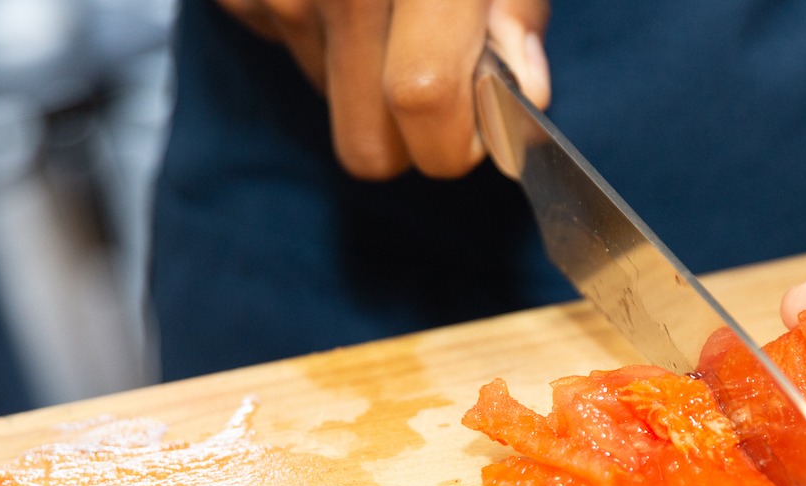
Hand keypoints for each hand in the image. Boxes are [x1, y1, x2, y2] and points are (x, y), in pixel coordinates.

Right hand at [216, 0, 550, 179]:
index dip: (460, 136)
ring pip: (328, 106)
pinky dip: (315, 32)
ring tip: (382, 0)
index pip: (427, 106)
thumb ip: (515, 12)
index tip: (484, 120)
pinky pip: (283, 50)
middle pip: (369, 150)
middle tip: (434, 68)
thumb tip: (521, 93)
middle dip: (409, 136)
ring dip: (360, 75)